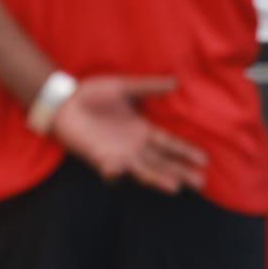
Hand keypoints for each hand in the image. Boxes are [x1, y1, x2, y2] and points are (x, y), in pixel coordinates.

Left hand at [50, 76, 206, 193]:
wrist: (63, 101)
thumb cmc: (92, 94)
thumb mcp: (123, 87)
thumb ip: (147, 87)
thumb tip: (175, 81)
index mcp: (142, 130)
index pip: (169, 144)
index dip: (185, 151)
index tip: (203, 160)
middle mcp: (134, 147)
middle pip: (162, 162)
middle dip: (179, 172)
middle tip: (199, 182)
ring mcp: (118, 154)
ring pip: (142, 170)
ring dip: (157, 178)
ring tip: (174, 186)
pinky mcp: (99, 157)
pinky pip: (109, 169)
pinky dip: (114, 173)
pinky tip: (121, 172)